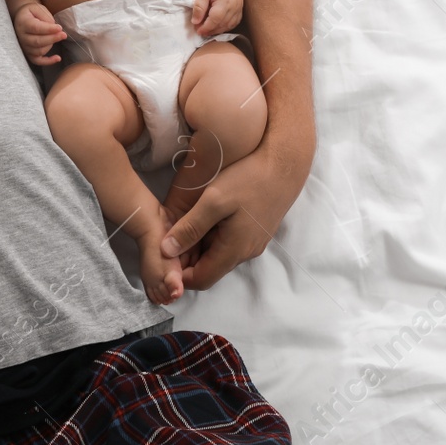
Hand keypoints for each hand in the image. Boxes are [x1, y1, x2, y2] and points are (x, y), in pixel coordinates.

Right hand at [13, 3, 66, 65]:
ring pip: (38, 51)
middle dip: (52, 39)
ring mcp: (24, 46)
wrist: (23, 17)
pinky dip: (47, 62)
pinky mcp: (28, 53)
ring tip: (57, 37)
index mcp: (23, 23)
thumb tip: (55, 29)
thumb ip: (45, 17)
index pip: (36, 28)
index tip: (59, 28)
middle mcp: (21, 36)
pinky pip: (36, 61)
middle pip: (37, 41)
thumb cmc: (33, 12)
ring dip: (50, 45)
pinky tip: (57, 58)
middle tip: (63, 34)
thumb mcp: (38, 8)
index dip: (49, 29)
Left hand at [159, 147, 294, 290]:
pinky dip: (210, 238)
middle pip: (209, 269)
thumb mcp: (214, 200)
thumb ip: (190, 227)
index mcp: (234, 250)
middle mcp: (245, 253)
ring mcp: (252, 243)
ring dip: (198, 248)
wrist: (284, 165)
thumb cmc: (249, 179)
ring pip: (217, 256)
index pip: (201, 280)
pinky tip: (199, 219)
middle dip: (186, 261)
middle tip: (165, 241)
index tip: (160, 258)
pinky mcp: (255, 232)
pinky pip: (228, 244)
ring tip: (179, 229)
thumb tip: (165, 251)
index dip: (178, 274)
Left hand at [192, 0, 242, 35]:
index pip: (215, 20)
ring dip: (218, 30)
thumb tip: (195, 22)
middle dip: (211, 30)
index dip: (206, 27)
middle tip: (200, 31)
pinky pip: (235, 21)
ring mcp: (239, 7)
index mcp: (224, 2)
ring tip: (208, 30)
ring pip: (229, 25)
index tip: (197, 31)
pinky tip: (218, 26)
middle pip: (222, 24)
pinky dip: (226, 26)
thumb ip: (199, 7)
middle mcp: (234, 6)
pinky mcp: (240, 7)